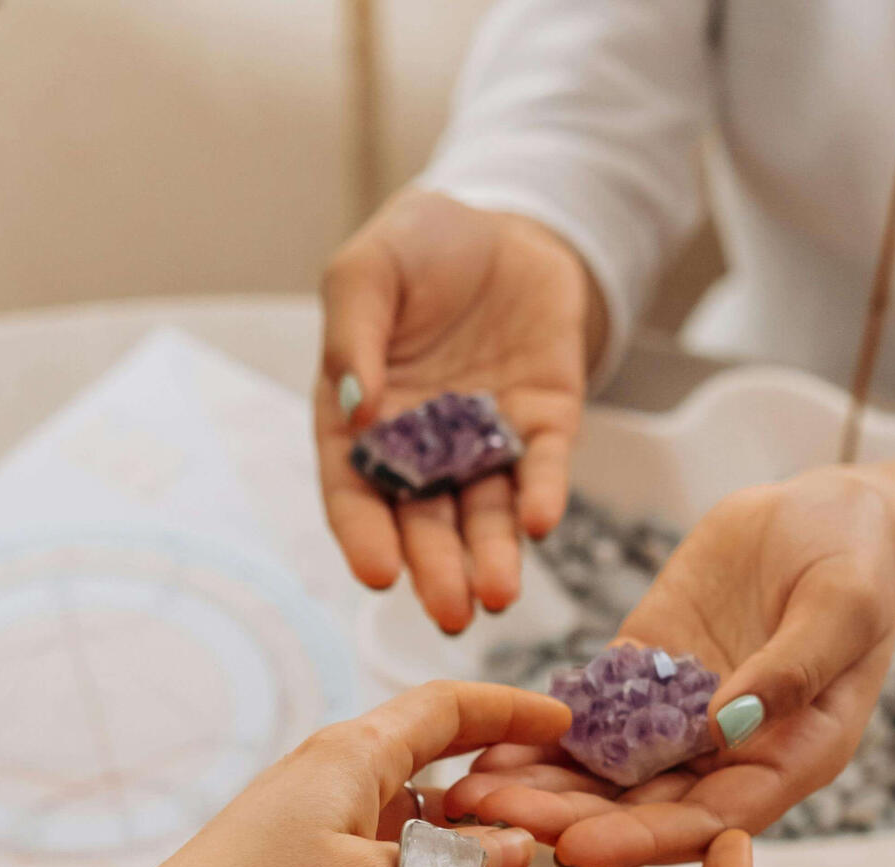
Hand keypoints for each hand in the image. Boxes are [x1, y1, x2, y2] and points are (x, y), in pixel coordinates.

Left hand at [112, 681, 566, 866]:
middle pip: (436, 760)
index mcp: (352, 757)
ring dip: (469, 839)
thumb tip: (517, 847)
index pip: (447, 707)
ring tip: (529, 861)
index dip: (510, 709)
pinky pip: (388, 864)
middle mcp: (336, 780)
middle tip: (561, 804)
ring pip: (416, 819)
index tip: (565, 720)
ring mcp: (319, 829)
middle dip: (500, 780)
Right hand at [316, 190, 597, 632]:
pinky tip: (541, 524)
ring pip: (487, 515)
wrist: (505, 226)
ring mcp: (485, 445)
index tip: (378, 573)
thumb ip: (352, 331)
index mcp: (362, 424)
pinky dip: (542, 497)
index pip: (356, 492)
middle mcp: (422, 450)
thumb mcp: (368, 269)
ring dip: (492, 557)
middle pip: (425, 523)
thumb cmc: (420, 248)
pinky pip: (543, 471)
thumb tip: (356, 405)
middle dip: (438, 569)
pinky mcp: (542, 429)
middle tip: (450, 611)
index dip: (364, 536)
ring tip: (497, 595)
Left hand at [444, 468, 894, 866]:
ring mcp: (681, 726)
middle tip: (491, 822)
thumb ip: (792, 668)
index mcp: (786, 763)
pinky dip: (538, 739)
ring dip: (539, 790)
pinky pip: (587, 723)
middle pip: (642, 812)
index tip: (578, 846)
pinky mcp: (644, 682)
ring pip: (603, 778)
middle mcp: (728, 761)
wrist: (830, 516)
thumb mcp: (842, 606)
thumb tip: (728, 724)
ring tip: (467, 794)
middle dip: (566, 821)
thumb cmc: (857, 561)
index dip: (643, 839)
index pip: (709, 822)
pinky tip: (481, 743)